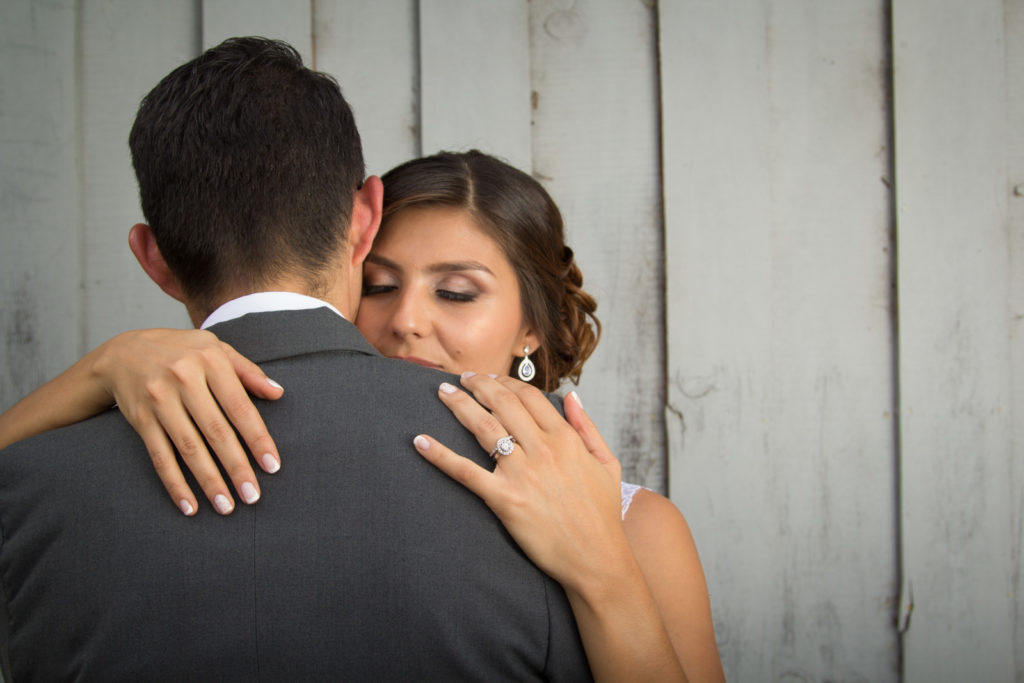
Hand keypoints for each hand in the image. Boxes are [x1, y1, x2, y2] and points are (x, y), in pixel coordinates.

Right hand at [91, 329, 282, 514]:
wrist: (122, 352)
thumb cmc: (181, 352)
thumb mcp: (215, 348)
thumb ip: (247, 371)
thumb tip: (278, 392)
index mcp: (209, 360)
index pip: (239, 406)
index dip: (257, 438)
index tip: (272, 466)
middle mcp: (183, 379)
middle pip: (215, 431)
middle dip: (236, 467)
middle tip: (253, 496)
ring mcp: (159, 400)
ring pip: (188, 448)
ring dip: (208, 481)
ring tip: (226, 506)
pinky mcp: (141, 420)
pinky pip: (160, 456)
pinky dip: (174, 483)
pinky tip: (189, 505)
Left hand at [413, 373, 627, 591]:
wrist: (597, 559)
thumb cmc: (602, 514)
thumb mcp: (607, 463)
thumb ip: (588, 427)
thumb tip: (572, 396)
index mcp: (566, 439)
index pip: (529, 397)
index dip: (505, 383)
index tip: (491, 379)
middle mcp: (543, 449)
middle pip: (502, 404)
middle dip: (478, 385)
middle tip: (462, 379)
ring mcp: (522, 473)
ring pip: (484, 428)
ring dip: (459, 406)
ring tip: (443, 393)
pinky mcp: (505, 499)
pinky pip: (466, 472)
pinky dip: (440, 455)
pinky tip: (421, 442)